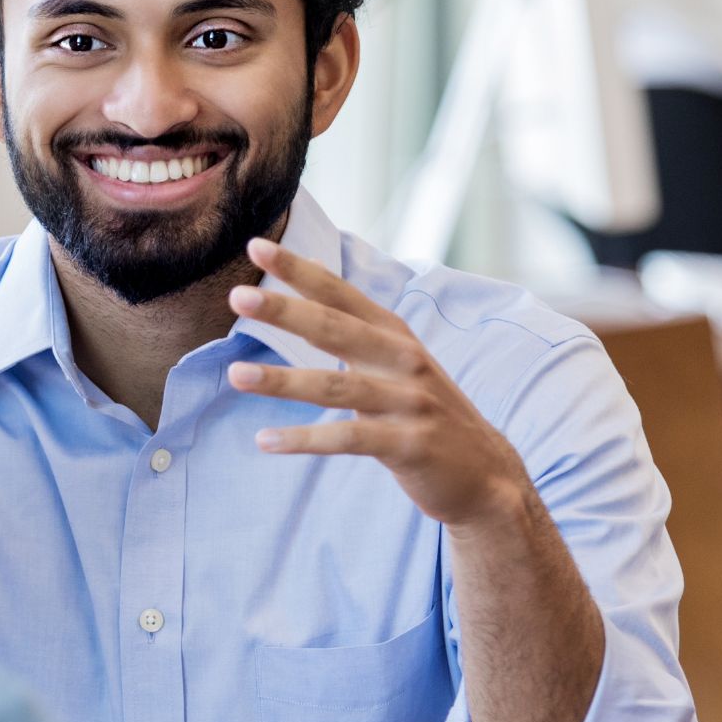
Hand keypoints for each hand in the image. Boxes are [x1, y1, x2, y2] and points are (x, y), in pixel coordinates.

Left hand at [222, 237, 533, 528]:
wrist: (485, 475)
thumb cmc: (425, 413)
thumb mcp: (398, 361)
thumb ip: (356, 325)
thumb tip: (313, 276)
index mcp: (395, 335)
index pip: (340, 295)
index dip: (300, 270)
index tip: (257, 247)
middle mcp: (404, 360)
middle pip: (336, 330)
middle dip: (286, 311)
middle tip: (238, 298)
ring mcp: (409, 402)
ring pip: (336, 386)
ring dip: (283, 381)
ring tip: (236, 375)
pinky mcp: (409, 444)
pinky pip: (348, 439)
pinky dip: (304, 440)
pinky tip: (264, 441)